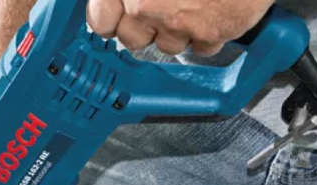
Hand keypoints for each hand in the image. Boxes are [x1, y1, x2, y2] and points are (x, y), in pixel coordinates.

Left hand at [87, 0, 274, 55]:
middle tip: (165, 5)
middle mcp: (146, 5)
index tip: (118, 18)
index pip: (101, 21)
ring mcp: (177, 22)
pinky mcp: (211, 33)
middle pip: (132, 39)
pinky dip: (210, 33)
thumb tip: (122, 3)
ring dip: (179, 30)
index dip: (112, 18)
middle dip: (146, 27)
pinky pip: (203, 48)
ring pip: (168, 46)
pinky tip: (215, 8)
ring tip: (195, 2)